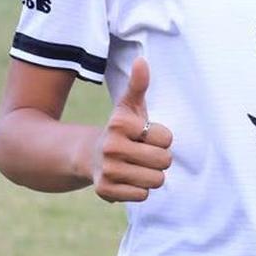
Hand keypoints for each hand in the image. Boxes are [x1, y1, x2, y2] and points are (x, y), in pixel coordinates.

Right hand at [91, 57, 172, 201]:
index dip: (161, 138)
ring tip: (136, 166)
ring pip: (156, 180)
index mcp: (120, 123)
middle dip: (159, 158)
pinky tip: (127, 178)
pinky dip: (139, 189)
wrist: (89, 155)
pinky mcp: (105, 190)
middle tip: (143, 153)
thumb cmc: (121, 129)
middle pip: (164, 161)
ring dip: (151, 175)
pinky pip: (142, 195)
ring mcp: (108, 169)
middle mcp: (111, 146)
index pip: (166, 138)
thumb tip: (142, 60)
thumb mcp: (130, 105)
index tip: (145, 135)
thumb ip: (138, 84)